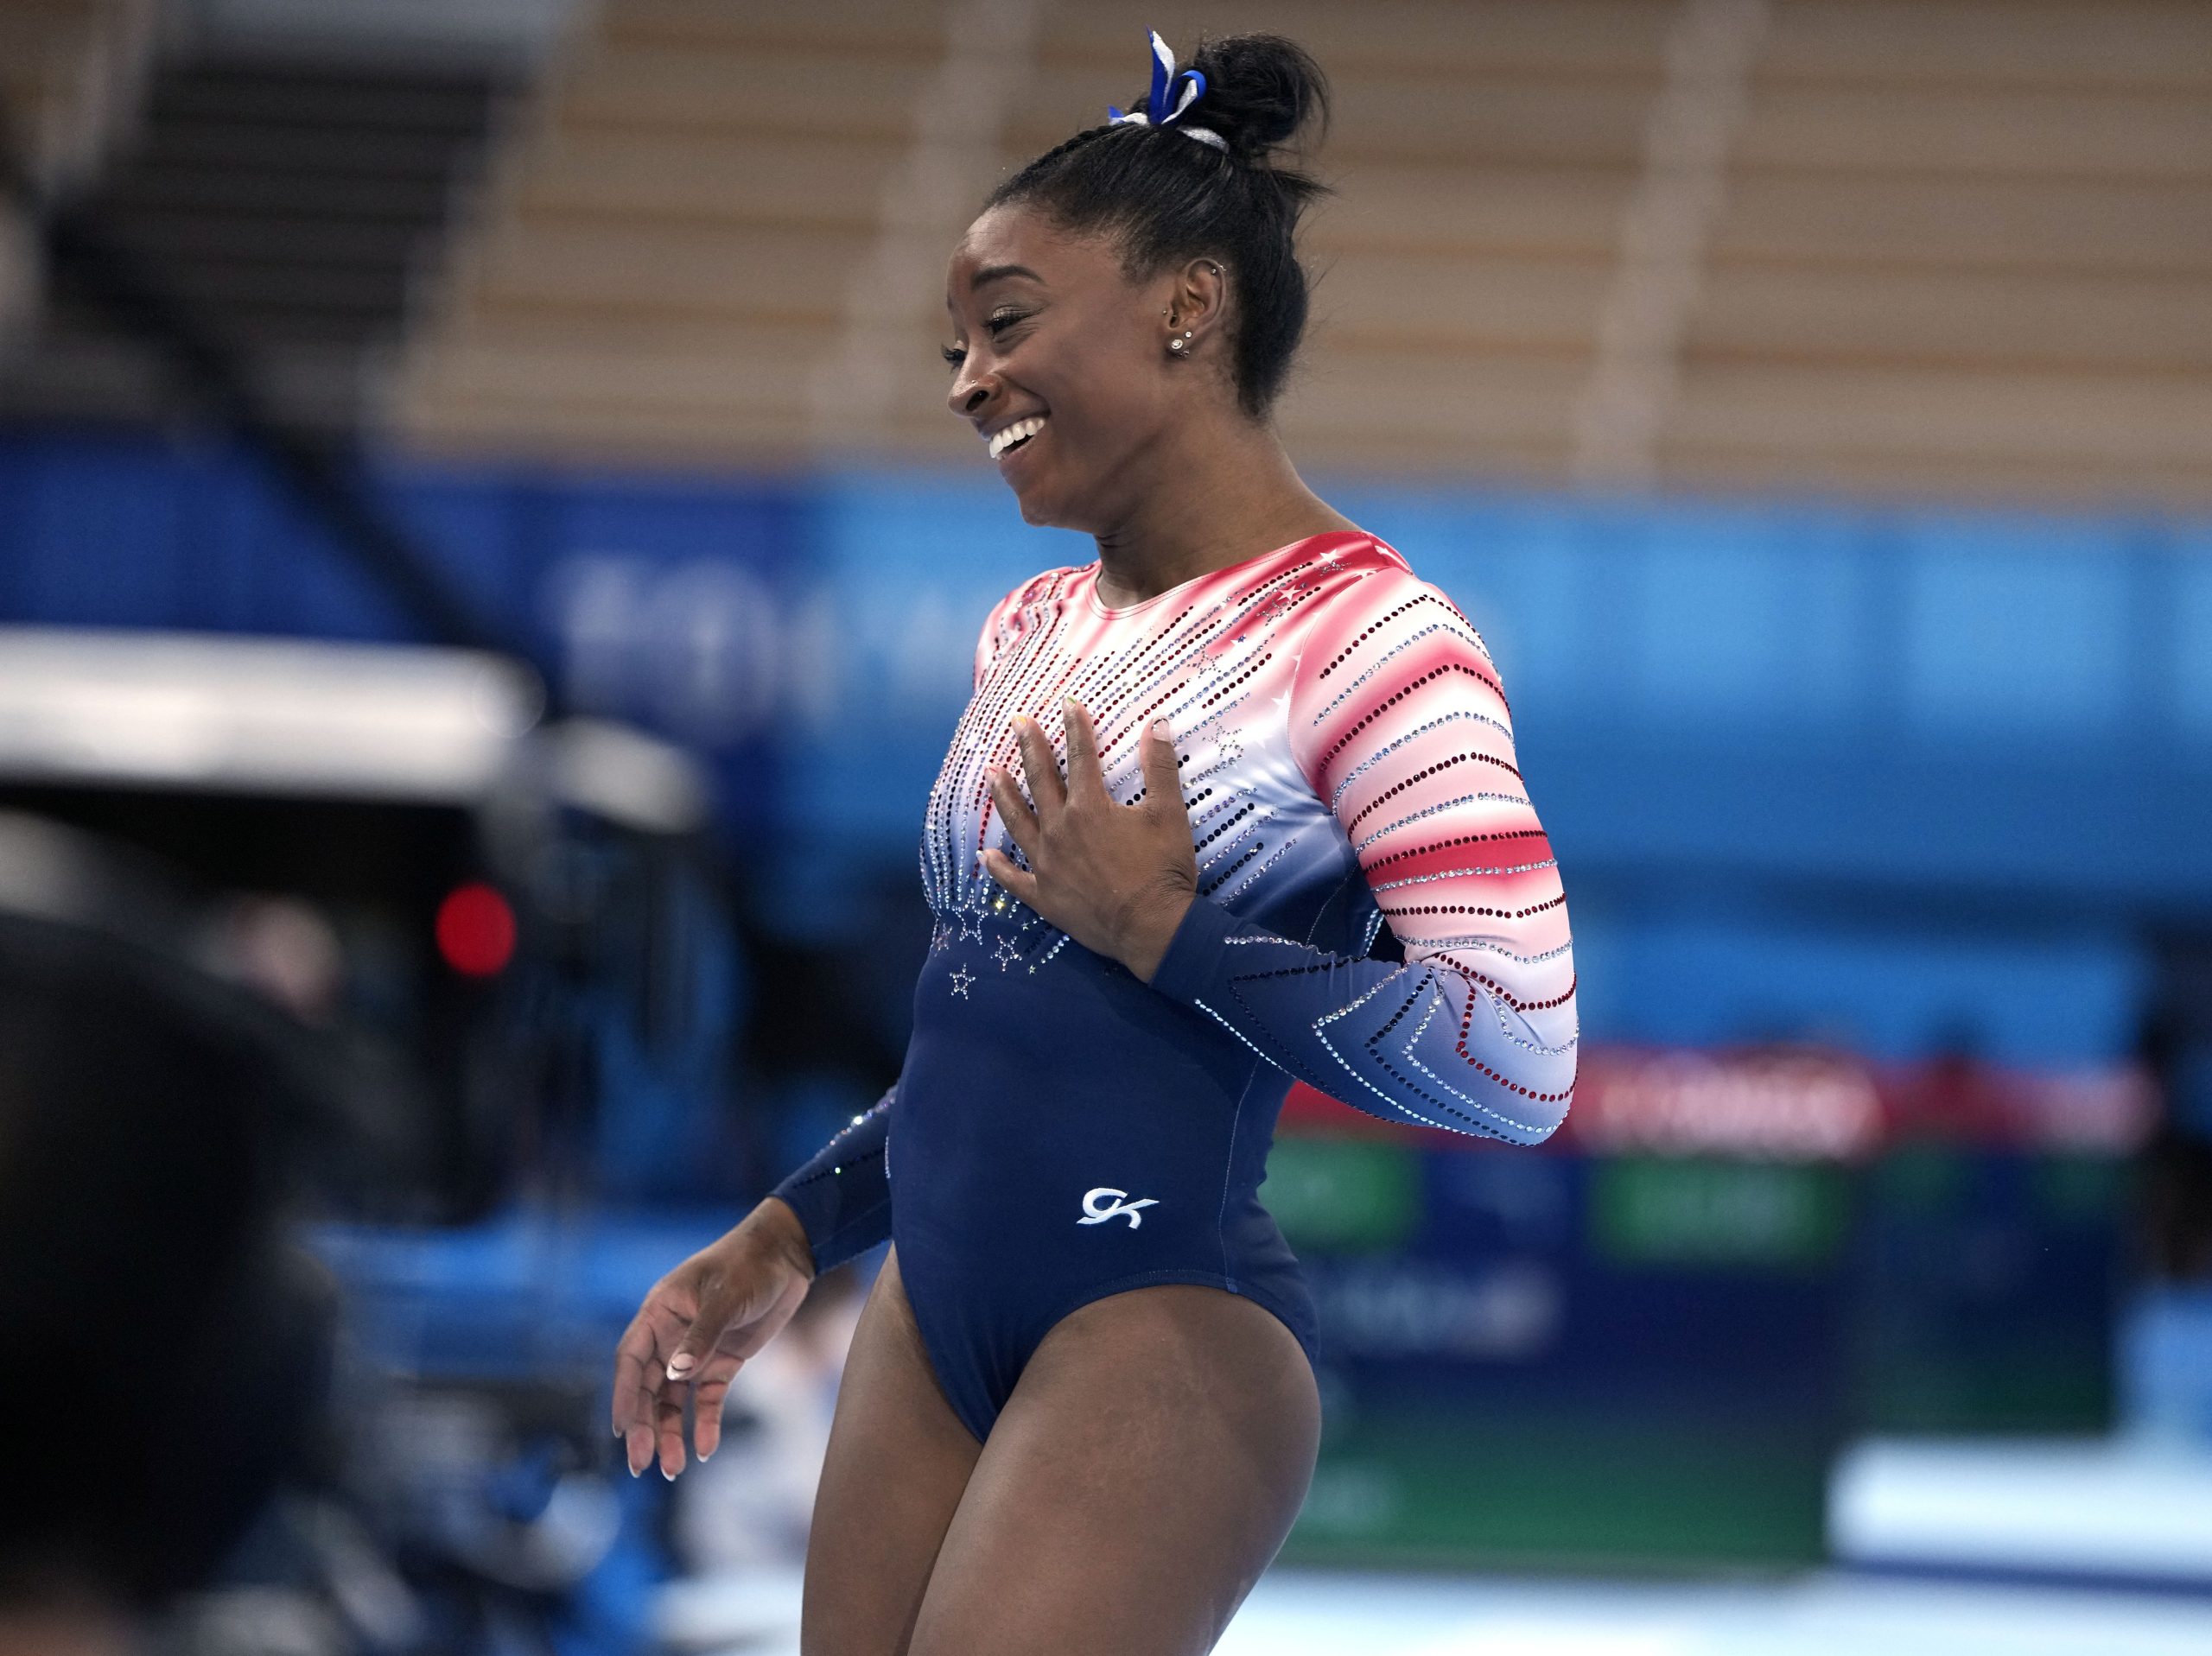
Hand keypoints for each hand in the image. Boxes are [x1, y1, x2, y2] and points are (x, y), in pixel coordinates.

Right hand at [610, 1197, 814, 1478]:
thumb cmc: (750, 1265)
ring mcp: (697, 1351)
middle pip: (649, 1389)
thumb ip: (701, 1336)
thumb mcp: (725, 1297)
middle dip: (644, 1426)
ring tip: (673, 1468)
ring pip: (675, 1400)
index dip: (624, 1396)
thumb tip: (676, 1375)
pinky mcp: (723, 1362)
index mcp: (659, 1313)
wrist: (788, 1256)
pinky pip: (708, 1399)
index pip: (631, 1360)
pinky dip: (705, 1423)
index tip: (621, 1431)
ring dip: (671, 1432)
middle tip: (641, 1464)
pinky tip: (706, 1449)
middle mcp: (671, 1336)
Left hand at [980, 698, 1197, 981]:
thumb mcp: (1169, 813)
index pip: (1080, 757)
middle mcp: (1059, 830)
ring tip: (992, 772)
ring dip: (1004, 795)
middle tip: (1017, 723)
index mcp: (1089, 807)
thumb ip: (1160, 768)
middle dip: (1030, 747)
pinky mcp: (1044, 896)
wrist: (1153, 928)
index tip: (1069, 704)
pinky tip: (988, 854)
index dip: (1076, 728)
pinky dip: (999, 867)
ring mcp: (1046, 864)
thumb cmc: (1163, 869)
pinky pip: (1014, 880)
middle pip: (1039, 780)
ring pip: (1017, 822)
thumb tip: (1158, 725)